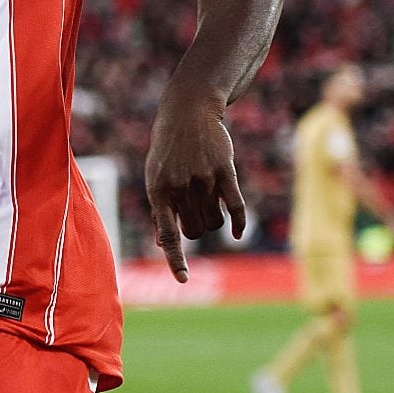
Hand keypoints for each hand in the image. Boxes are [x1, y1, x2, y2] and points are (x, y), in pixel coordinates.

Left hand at [144, 94, 246, 282]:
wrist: (188, 112)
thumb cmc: (168, 149)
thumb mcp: (156, 177)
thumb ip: (160, 209)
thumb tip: (162, 244)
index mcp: (158, 191)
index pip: (169, 234)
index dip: (176, 259)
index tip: (183, 280)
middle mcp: (181, 187)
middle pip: (195, 232)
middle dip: (194, 229)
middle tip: (192, 212)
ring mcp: (204, 179)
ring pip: (214, 223)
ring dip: (213, 220)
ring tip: (206, 200)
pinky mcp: (225, 171)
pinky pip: (235, 206)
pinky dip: (238, 223)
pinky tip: (237, 233)